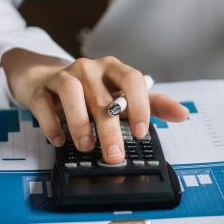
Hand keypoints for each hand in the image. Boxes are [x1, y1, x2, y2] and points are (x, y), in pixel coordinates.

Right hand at [0, 49, 188, 163]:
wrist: (46, 78)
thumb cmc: (91, 90)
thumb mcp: (122, 95)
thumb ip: (153, 104)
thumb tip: (182, 114)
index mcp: (113, 68)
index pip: (131, 79)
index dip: (139, 104)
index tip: (142, 131)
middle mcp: (89, 69)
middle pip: (102, 96)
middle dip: (110, 129)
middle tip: (115, 155)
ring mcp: (63, 76)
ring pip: (71, 93)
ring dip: (80, 122)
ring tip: (86, 146)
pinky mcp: (41, 88)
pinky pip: (45, 104)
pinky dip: (52, 123)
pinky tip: (59, 140)